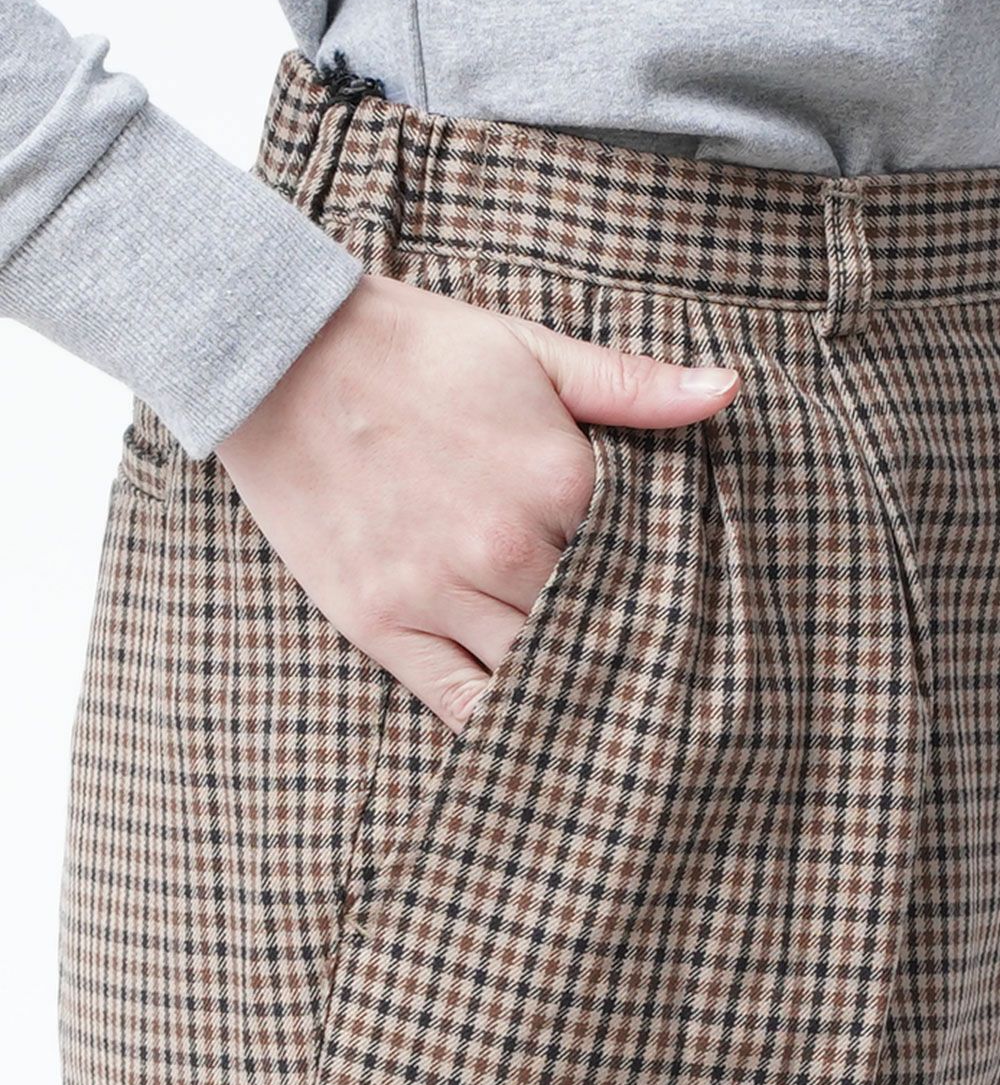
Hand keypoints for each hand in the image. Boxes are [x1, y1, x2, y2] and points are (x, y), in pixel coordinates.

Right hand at [215, 273, 740, 730]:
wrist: (283, 354)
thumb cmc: (414, 348)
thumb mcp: (531, 348)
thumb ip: (632, 386)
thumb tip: (728, 391)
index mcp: (558, 482)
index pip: (648, 562)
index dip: (672, 586)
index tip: (694, 609)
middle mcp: (506, 550)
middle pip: (599, 626)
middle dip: (632, 646)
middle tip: (671, 681)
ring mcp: (439, 593)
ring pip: (537, 672)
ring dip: (576, 690)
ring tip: (614, 717)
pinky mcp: (382, 623)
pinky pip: (458, 702)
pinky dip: (502, 726)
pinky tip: (535, 736)